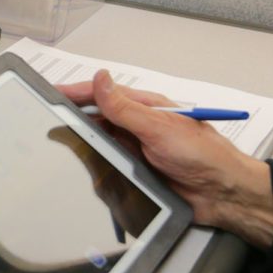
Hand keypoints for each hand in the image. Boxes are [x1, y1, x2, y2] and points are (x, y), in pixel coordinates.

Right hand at [58, 70, 272, 248]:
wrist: (223, 194)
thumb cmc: (202, 154)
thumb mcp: (158, 128)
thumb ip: (125, 108)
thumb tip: (100, 79)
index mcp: (146, 107)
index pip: (104, 94)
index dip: (77, 92)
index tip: (52, 93)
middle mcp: (140, 126)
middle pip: (99, 118)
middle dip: (75, 118)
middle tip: (49, 120)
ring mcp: (138, 150)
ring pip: (102, 143)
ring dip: (85, 144)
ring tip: (60, 144)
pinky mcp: (139, 173)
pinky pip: (110, 167)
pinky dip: (97, 167)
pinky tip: (86, 169)